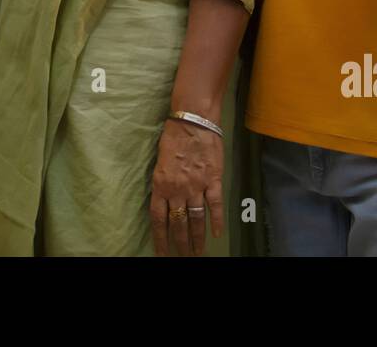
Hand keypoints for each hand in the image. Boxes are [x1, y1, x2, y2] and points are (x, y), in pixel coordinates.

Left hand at [149, 117, 224, 255]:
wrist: (194, 120)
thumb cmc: (174, 136)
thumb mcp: (160, 161)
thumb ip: (163, 182)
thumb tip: (165, 199)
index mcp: (160, 184)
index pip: (158, 218)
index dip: (160, 238)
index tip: (162, 253)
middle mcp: (177, 189)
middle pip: (178, 223)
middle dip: (179, 243)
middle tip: (182, 256)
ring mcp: (196, 186)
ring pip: (196, 219)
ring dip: (197, 238)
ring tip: (197, 252)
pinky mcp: (213, 181)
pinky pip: (215, 206)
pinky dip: (217, 222)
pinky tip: (217, 234)